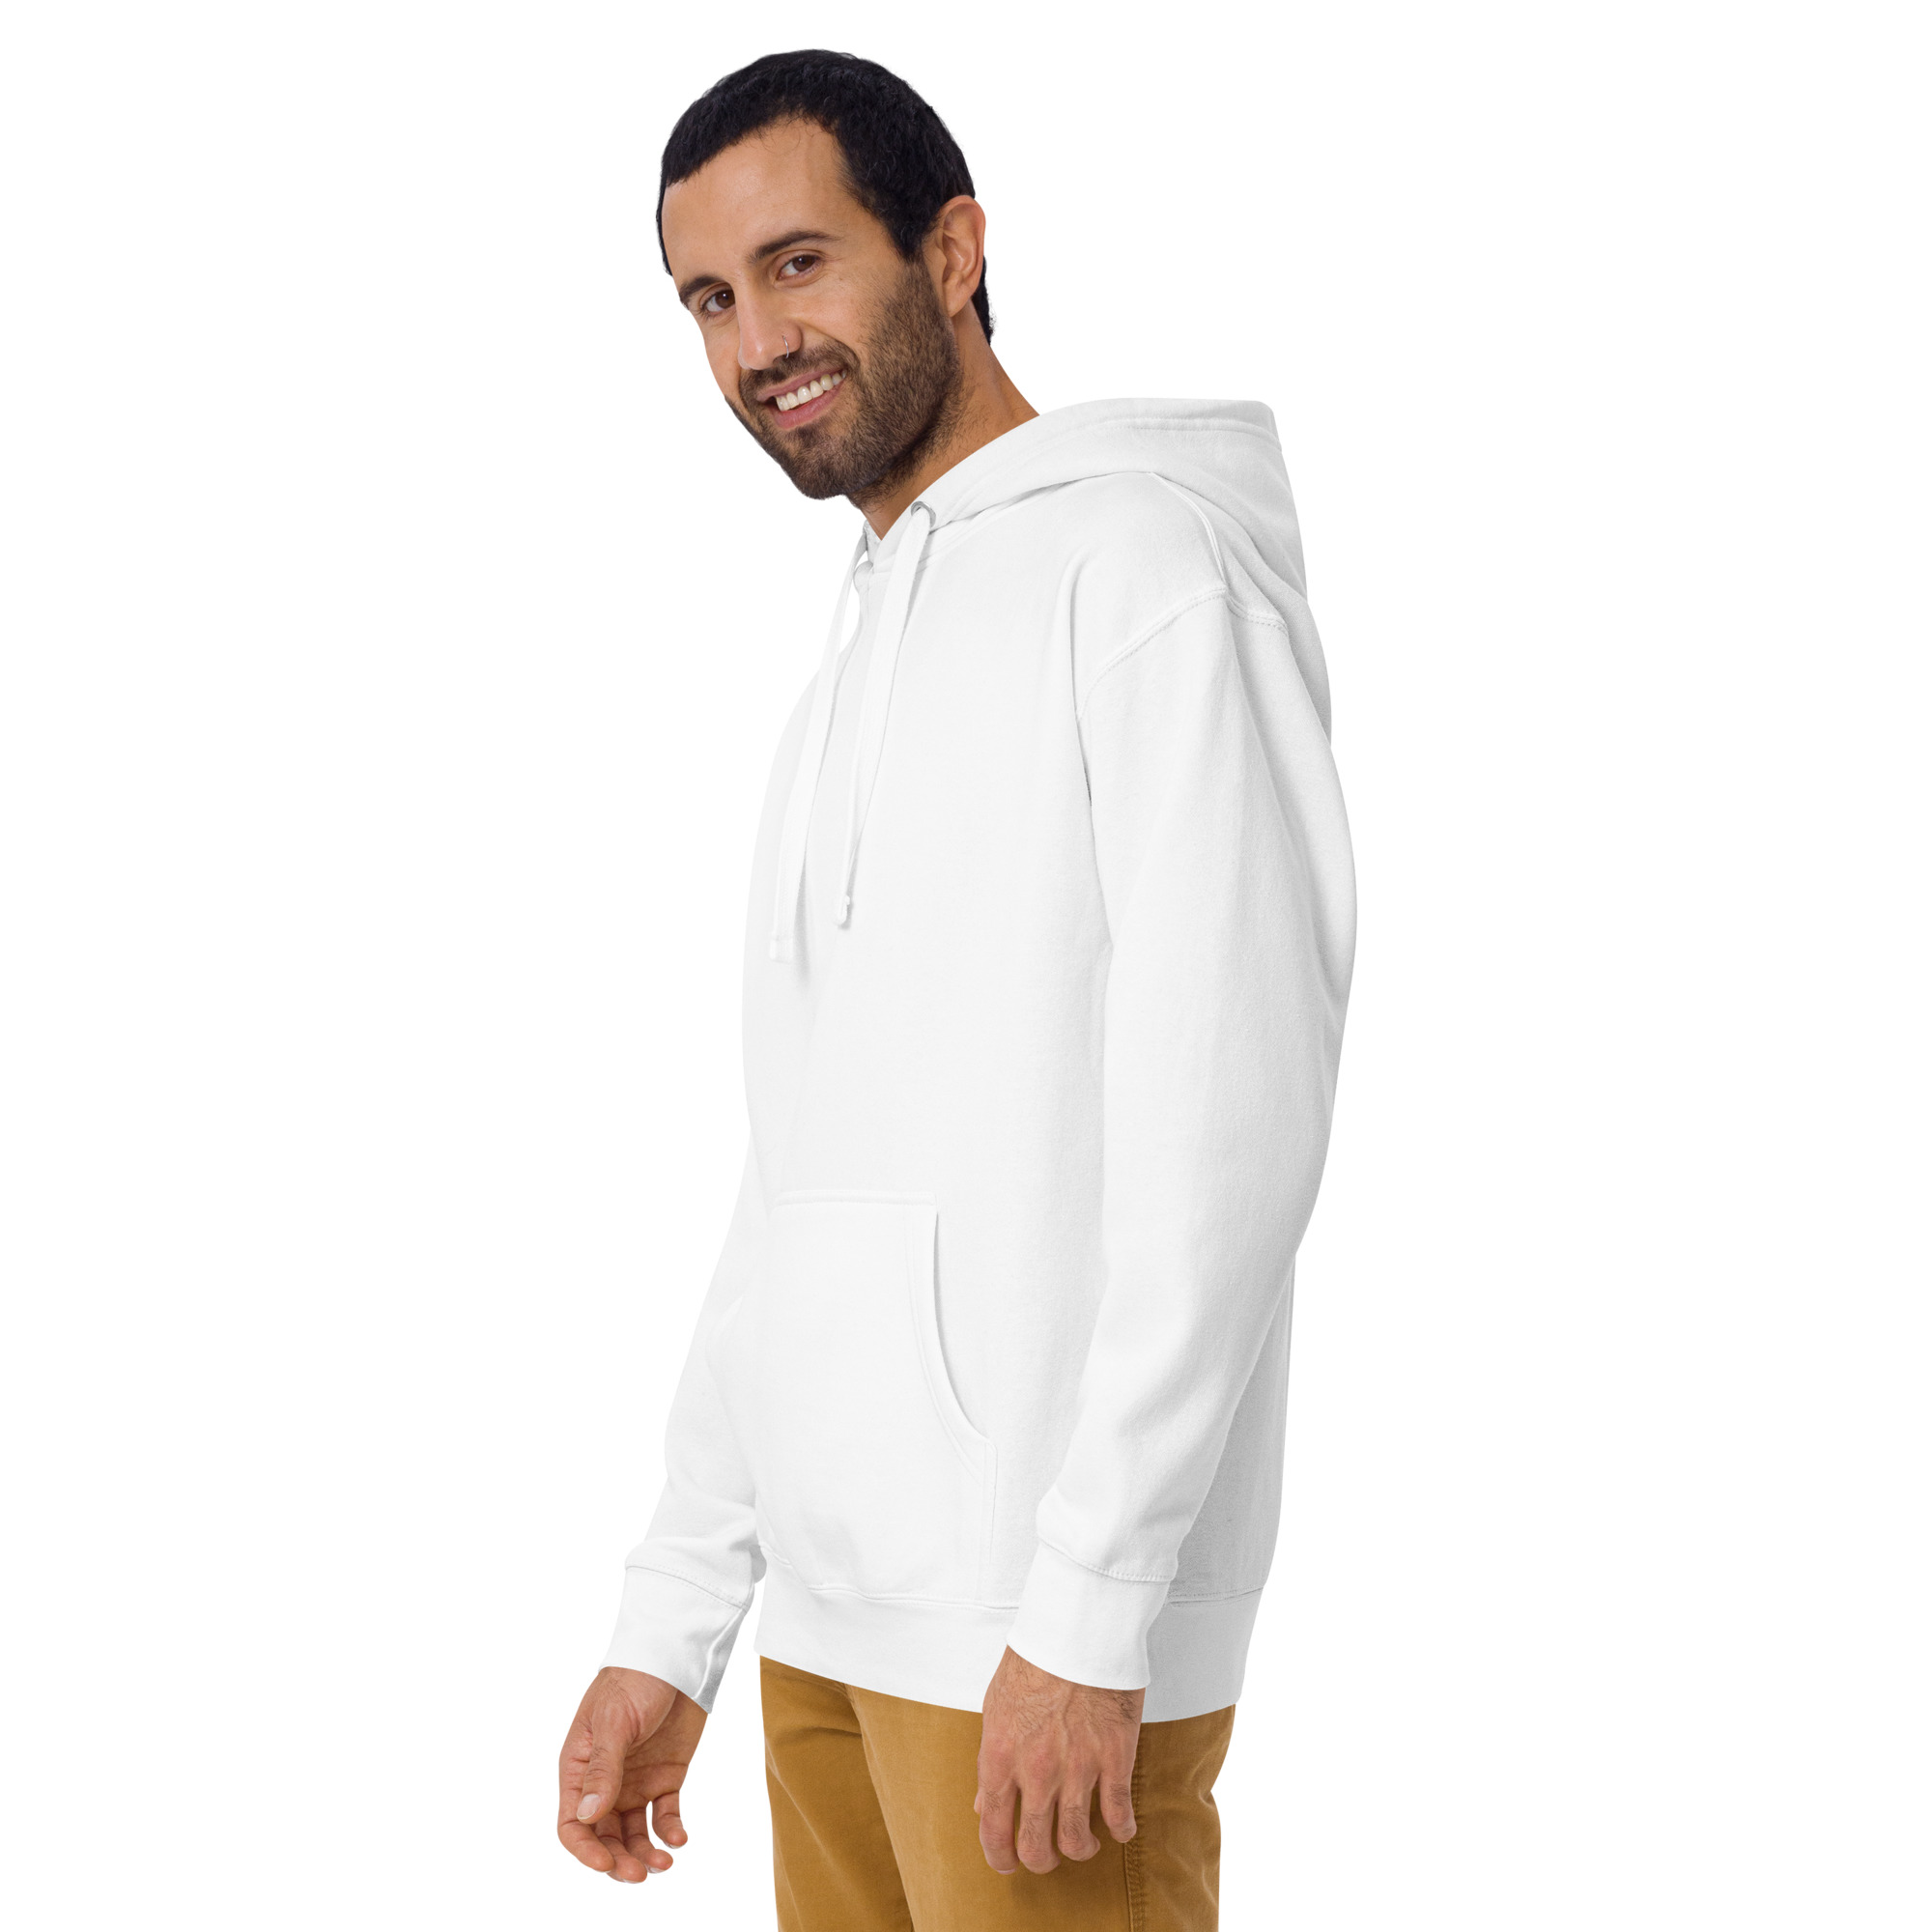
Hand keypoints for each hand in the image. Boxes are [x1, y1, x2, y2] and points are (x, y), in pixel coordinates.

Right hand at [556, 1665, 706, 1883]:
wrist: (676, 1656)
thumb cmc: (634, 1679)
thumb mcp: (615, 1722)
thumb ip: (603, 1768)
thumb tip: (587, 1817)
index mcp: (580, 1767)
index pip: (572, 1823)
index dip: (585, 1850)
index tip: (607, 1865)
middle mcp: (605, 1781)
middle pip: (603, 1836)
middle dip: (618, 1860)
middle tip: (639, 1874)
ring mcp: (635, 1781)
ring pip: (634, 1833)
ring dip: (645, 1853)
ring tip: (664, 1863)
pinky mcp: (665, 1777)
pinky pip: (665, 1814)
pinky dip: (670, 1831)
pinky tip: (679, 1838)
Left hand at [974, 1645, 1144, 1874]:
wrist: (1076, 1630)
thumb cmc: (1033, 1661)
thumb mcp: (995, 1708)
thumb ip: (992, 1760)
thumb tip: (984, 1803)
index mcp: (1000, 1759)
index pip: (993, 1829)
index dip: (999, 1857)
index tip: (1007, 1863)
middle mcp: (1036, 1773)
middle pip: (1037, 1846)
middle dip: (1040, 1860)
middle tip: (1047, 1854)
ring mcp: (1077, 1770)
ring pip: (1077, 1840)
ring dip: (1079, 1848)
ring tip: (1083, 1841)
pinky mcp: (1114, 1759)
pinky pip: (1118, 1814)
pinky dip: (1121, 1829)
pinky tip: (1120, 1827)